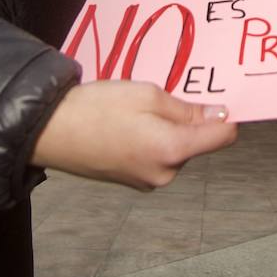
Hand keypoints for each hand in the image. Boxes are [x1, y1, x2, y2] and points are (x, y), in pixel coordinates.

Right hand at [31, 80, 236, 189]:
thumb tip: (219, 114)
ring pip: (175, 149)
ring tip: (135, 111)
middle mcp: (165, 173)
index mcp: (173, 150)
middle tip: (158, 98)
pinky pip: (156, 157)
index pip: (223, 136)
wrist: (51, 130)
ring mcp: (147, 181)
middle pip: (197, 142)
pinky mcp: (133, 181)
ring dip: (166, 129)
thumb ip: (186, 108)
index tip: (216, 97)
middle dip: (186, 120)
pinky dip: (150, 140)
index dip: (225, 115)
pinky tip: (126, 125)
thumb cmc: (98, 108)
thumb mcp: (148, 95)